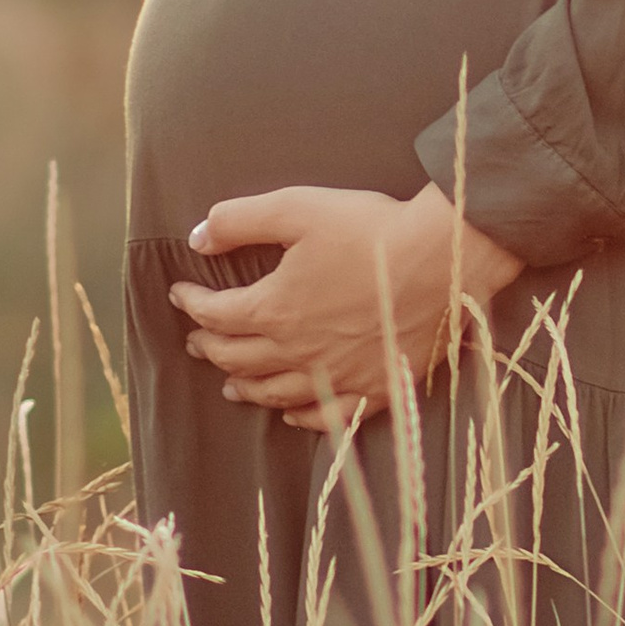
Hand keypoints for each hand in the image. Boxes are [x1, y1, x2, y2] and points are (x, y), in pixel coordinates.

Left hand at [168, 183, 525, 431]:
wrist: (443, 260)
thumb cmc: (371, 231)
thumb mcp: (297, 208)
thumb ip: (239, 221)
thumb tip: (197, 236)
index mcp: (275, 309)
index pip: (217, 315)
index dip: (192, 305)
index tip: (181, 294)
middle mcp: (298, 353)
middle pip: (239, 359)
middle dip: (211, 348)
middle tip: (197, 341)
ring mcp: (336, 377)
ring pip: (275, 394)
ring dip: (246, 388)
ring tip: (230, 385)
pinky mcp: (374, 390)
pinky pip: (327, 417)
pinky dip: (301, 417)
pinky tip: (293, 415)